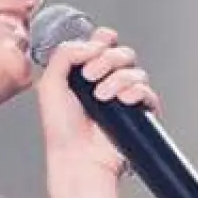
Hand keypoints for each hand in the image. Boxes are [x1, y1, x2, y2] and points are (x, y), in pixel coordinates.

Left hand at [35, 27, 159, 180]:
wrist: (77, 158)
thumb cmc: (61, 130)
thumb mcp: (49, 84)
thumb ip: (65, 53)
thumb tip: (91, 43)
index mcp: (85, 70)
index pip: (103, 42)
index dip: (102, 40)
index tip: (92, 49)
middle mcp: (106, 80)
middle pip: (122, 52)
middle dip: (106, 59)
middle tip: (90, 76)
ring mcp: (123, 95)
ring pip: (135, 70)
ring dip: (117, 79)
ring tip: (101, 96)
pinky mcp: (139, 111)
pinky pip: (148, 91)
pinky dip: (136, 91)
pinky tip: (122, 100)